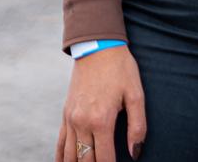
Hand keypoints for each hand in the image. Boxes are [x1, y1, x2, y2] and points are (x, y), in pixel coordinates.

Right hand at [57, 45, 146, 161]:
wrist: (96, 46)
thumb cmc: (120, 69)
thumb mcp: (136, 94)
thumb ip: (138, 127)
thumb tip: (135, 153)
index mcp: (101, 120)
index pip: (104, 159)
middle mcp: (82, 123)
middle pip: (85, 161)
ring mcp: (71, 119)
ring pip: (70, 156)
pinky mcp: (65, 114)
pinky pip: (60, 143)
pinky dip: (62, 158)